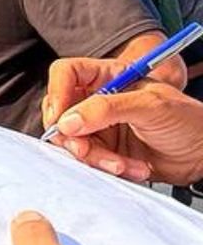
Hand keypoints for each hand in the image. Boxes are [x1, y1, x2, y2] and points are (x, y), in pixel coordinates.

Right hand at [43, 59, 202, 185]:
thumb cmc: (187, 119)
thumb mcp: (149, 106)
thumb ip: (106, 109)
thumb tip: (67, 121)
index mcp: (108, 77)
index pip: (66, 74)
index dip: (57, 93)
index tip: (60, 118)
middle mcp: (99, 101)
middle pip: (61, 113)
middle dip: (73, 136)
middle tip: (86, 150)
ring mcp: (101, 128)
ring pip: (73, 143)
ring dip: (96, 158)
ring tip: (123, 164)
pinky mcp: (106, 152)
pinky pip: (89, 162)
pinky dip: (107, 169)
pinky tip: (133, 168)